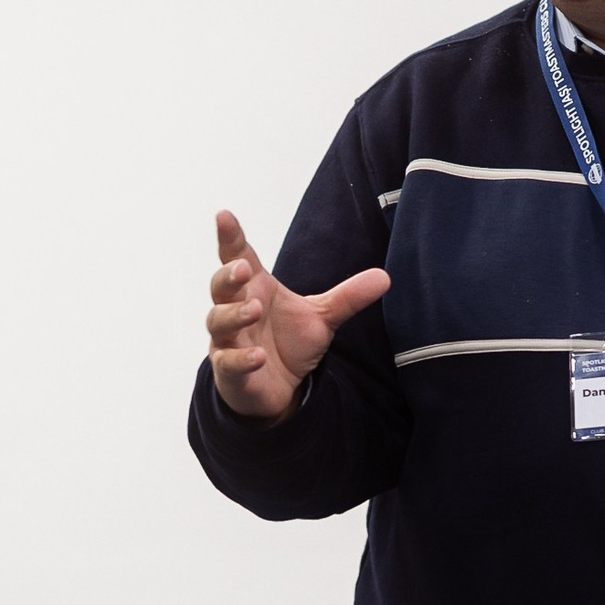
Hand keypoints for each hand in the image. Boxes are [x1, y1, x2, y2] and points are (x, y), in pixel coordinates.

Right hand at [206, 210, 389, 419]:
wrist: (280, 389)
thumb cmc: (288, 344)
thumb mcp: (321, 318)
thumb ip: (348, 297)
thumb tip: (385, 277)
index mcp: (256, 288)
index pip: (238, 256)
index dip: (230, 236)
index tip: (224, 214)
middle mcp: (236, 309)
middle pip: (221, 286)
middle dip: (229, 275)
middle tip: (243, 268)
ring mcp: (228, 340)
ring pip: (219, 321)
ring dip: (234, 314)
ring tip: (254, 310)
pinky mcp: (229, 371)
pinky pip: (229, 362)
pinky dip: (241, 359)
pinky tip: (258, 356)